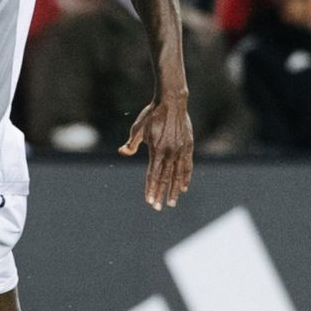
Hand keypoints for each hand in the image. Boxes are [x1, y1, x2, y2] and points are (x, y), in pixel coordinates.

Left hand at [119, 95, 193, 211]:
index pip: (153, 175)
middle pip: (165, 178)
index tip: (149, 202)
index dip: (150, 189)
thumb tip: (122, 152)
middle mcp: (170, 152)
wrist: (171, 102)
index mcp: (157, 150)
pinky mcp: (188, 146)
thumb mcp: (138, 128)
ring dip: (174, 190)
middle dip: (160, 194)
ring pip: (178, 175)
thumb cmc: (151, 115)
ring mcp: (181, 150)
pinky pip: (187, 166)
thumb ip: (132, 143)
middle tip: (158, 208)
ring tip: (171, 203)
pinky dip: (185, 178)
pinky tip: (183, 188)